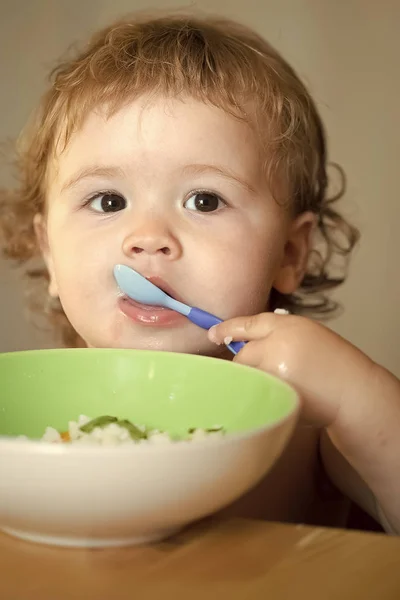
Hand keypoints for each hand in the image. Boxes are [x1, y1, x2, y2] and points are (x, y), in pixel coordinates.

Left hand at [208, 312, 372, 427]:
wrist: (351, 392)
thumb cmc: (329, 360)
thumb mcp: (304, 332)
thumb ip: (273, 333)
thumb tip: (232, 338)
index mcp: (285, 328)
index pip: (247, 325)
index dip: (227, 329)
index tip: (212, 334)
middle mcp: (276, 350)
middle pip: (242, 356)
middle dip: (247, 363)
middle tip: (270, 368)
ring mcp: (274, 378)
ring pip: (246, 378)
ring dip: (252, 381)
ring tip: (281, 382)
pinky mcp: (275, 400)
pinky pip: (254, 396)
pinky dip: (260, 396)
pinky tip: (283, 395)